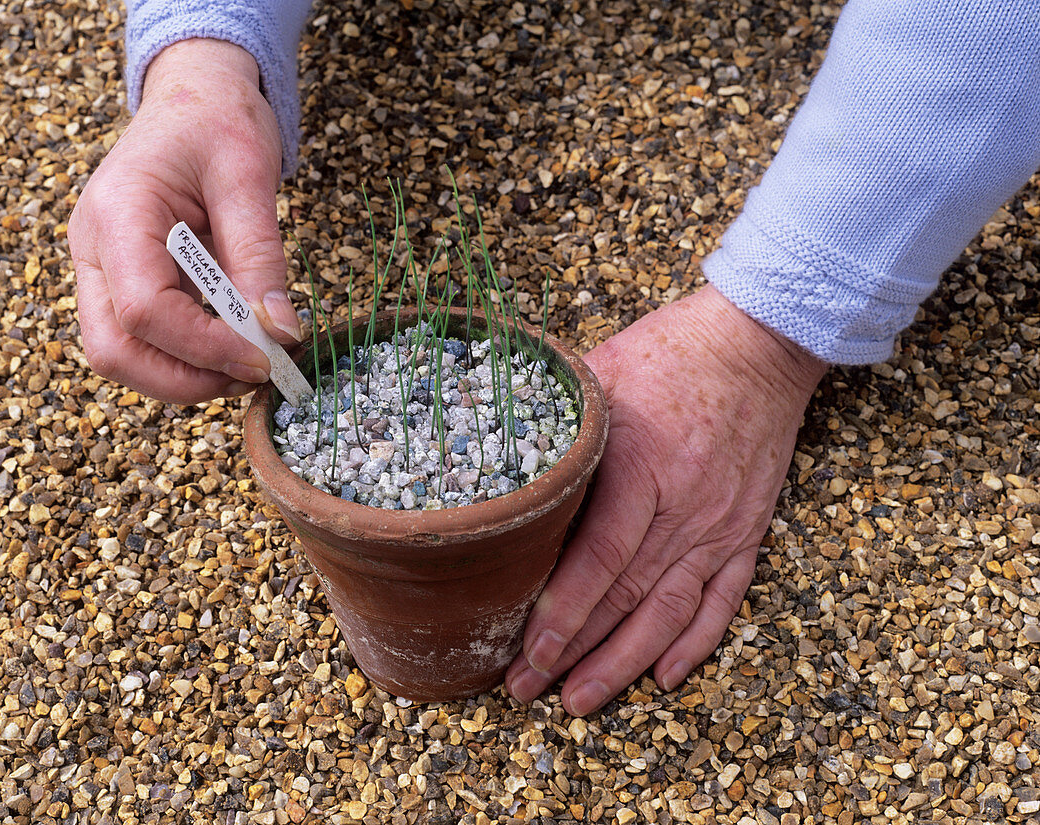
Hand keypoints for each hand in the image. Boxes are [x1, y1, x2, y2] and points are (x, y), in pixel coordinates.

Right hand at [70, 38, 299, 403]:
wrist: (194, 97)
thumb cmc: (218, 121)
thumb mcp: (250, 176)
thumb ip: (261, 256)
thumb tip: (281, 333)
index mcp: (117, 213)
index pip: (143, 310)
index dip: (205, 347)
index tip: (265, 358)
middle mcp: (95, 248)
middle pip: (115, 351)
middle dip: (187, 380)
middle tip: (256, 373)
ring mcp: (103, 269)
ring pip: (123, 356)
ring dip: (188, 376)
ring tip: (253, 360)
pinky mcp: (124, 282)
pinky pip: (145, 341)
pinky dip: (191, 357)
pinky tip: (238, 344)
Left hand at [506, 285, 826, 714]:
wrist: (759, 344)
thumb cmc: (670, 354)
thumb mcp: (602, 377)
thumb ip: (559, 428)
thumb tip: (501, 465)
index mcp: (643, 468)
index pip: (598, 560)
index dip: (562, 615)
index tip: (526, 653)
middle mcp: (686, 509)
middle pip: (626, 599)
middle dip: (574, 652)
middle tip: (528, 688)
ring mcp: (721, 526)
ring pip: (671, 613)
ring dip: (625, 663)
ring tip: (583, 699)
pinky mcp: (746, 531)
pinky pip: (724, 600)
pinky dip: (696, 643)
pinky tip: (664, 677)